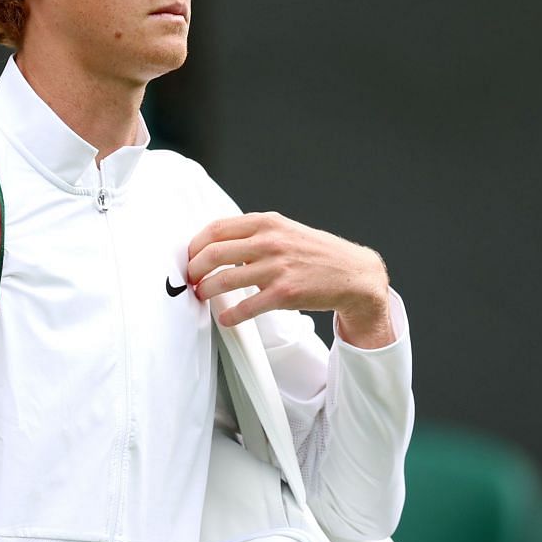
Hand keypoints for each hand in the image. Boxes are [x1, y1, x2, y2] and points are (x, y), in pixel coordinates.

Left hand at [184, 211, 393, 347]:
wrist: (352, 273)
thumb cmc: (316, 253)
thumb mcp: (285, 230)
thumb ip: (255, 233)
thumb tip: (219, 244)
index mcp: (267, 223)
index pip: (216, 229)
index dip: (195, 245)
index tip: (189, 257)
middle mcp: (270, 242)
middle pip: (214, 253)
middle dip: (194, 269)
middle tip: (190, 279)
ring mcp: (277, 268)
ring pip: (225, 280)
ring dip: (206, 291)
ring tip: (201, 296)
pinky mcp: (284, 294)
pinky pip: (246, 307)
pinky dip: (230, 315)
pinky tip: (224, 318)